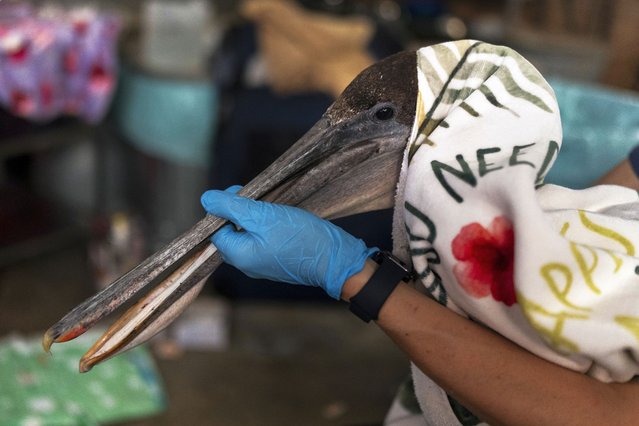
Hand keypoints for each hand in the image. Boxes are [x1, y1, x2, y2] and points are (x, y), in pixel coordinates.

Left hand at [200, 187, 376, 298]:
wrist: (335, 259)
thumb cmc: (300, 237)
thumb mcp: (263, 215)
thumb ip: (232, 207)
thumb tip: (206, 199)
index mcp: (238, 255)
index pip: (216, 229)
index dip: (224, 208)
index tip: (243, 194)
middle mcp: (247, 264)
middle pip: (231, 231)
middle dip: (240, 212)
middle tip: (258, 198)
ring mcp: (263, 264)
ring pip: (248, 235)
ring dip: (256, 218)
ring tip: (271, 207)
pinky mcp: (277, 260)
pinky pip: (263, 241)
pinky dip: (268, 227)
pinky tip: (281, 219)